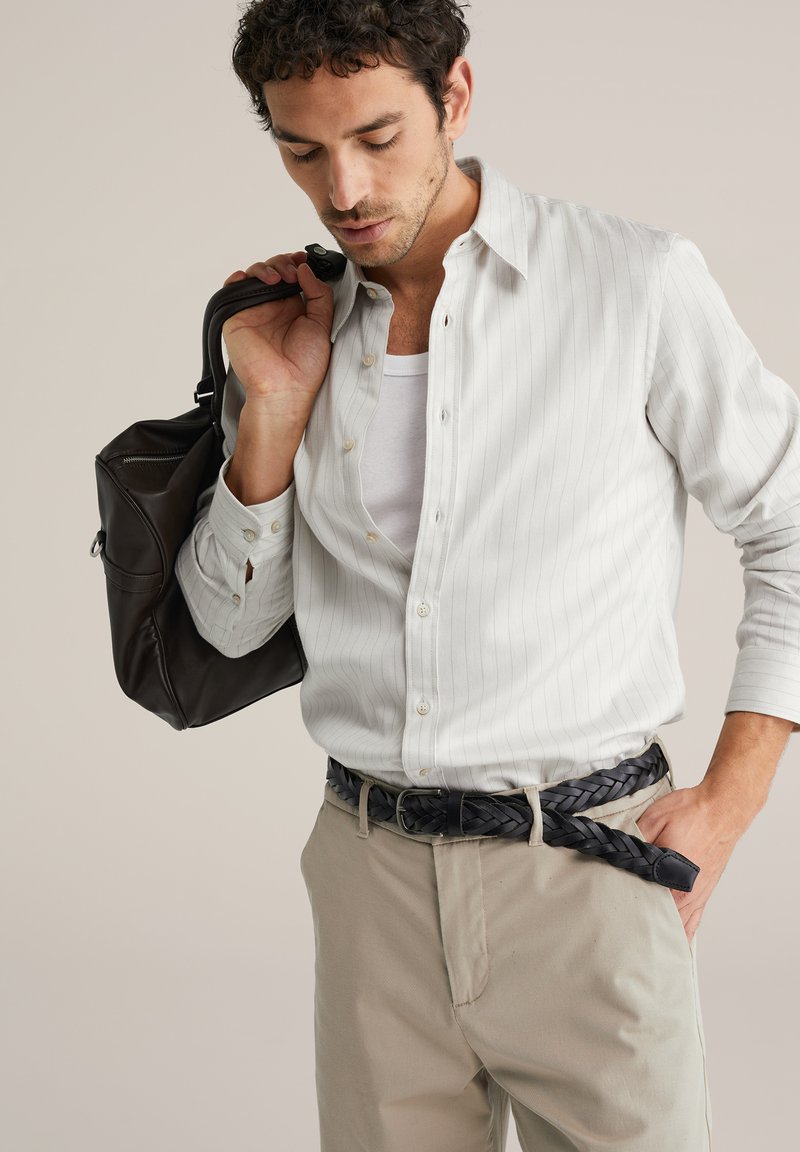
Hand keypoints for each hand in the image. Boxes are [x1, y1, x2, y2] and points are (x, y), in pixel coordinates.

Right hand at [221, 250, 334, 423]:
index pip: (291, 274)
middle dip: (282, 263)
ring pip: (253, 275)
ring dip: (265, 268)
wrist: (286, 388)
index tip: (304, 259)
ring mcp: (254, 310)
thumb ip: (319, 294)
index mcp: (293, 307)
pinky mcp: (236, 317)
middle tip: (292, 273)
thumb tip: (305, 268)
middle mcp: (273, 306)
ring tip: (278, 278)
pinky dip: (236, 278)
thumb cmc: (305, 366)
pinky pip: (230, 290)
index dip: (296, 262)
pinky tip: (247, 278)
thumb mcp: (323, 324)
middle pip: (273, 269)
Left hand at [634, 784, 741, 943]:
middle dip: (640, 925)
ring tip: (642, 939)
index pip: (643, 907)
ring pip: (677, 927)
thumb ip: (635, 843)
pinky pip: (693, 922)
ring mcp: (698, 896)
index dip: (625, 911)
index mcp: (672, 879)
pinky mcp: (705, 893)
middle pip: (659, 921)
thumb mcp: (654, 820)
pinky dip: (682, 932)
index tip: (611, 914)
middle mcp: (687, 894)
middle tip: (621, 929)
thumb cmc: (693, 813)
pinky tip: (674, 941)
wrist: (722, 808)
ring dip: (661, 932)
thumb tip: (619, 857)